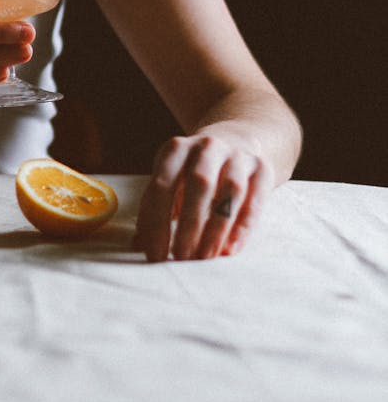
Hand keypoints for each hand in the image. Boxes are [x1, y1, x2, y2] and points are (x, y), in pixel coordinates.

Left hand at [133, 134, 273, 260]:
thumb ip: (156, 210)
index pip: (162, 186)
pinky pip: (255, 199)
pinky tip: (230, 249)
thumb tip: (139, 245)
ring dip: (216, 229)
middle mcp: (207, 147)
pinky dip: (243, 227)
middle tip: (181, 258)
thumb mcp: (170, 182)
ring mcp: (238, 155)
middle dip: (188, 226)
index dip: (156, 222)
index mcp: (175, 149)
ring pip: (231, 192)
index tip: (154, 254)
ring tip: (204, 258)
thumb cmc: (191, 173)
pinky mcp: (262, 168)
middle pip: (199, 184)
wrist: (233, 142)